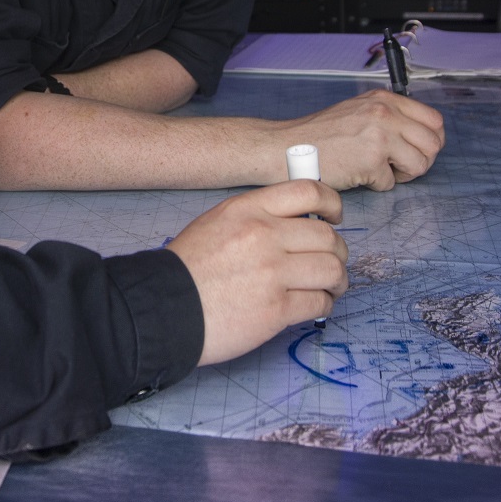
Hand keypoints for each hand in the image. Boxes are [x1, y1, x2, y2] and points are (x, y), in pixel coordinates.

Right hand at [166, 181, 347, 366]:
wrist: (163, 308)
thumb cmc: (189, 269)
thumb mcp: (217, 222)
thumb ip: (258, 217)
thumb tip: (300, 223)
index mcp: (248, 209)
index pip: (309, 191)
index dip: (332, 204)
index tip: (335, 218)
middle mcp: (263, 235)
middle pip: (327, 236)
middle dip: (337, 252)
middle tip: (332, 264)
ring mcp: (272, 273)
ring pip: (331, 269)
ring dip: (336, 280)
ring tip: (329, 288)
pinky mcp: (276, 310)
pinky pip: (319, 302)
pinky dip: (323, 305)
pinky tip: (314, 306)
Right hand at [283, 90, 444, 190]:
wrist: (289, 148)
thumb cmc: (320, 135)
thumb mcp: (358, 111)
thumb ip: (388, 117)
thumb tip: (419, 136)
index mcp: (384, 100)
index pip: (434, 120)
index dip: (430, 140)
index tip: (416, 150)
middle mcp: (385, 113)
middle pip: (434, 143)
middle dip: (422, 160)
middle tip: (401, 166)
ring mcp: (379, 136)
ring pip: (421, 164)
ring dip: (404, 174)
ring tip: (381, 171)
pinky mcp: (371, 161)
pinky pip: (391, 183)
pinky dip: (377, 185)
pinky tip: (359, 175)